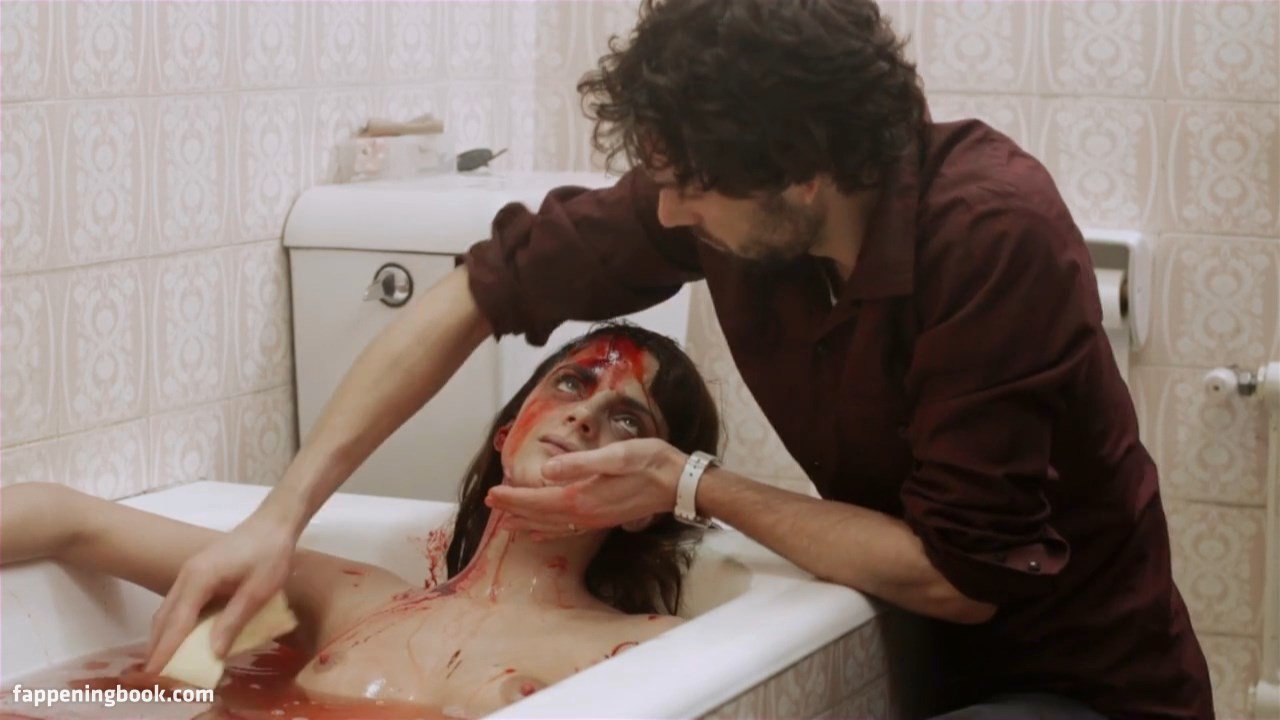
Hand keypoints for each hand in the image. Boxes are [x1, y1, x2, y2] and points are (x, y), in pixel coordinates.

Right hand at [144, 504, 298, 672]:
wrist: (273, 524)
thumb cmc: (270, 555)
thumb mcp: (258, 591)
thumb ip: (234, 621)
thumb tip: (213, 653)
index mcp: (199, 579)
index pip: (176, 622)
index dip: (165, 650)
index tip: (153, 675)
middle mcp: (186, 576)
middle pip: (164, 618)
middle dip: (157, 647)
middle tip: (155, 678)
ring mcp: (189, 573)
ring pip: (168, 610)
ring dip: (164, 637)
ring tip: (164, 664)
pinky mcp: (197, 574)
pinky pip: (178, 604)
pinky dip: (175, 624)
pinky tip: (182, 639)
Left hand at [485, 438, 685, 536]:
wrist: (679, 483)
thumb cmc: (650, 462)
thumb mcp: (616, 455)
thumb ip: (580, 463)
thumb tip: (546, 470)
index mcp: (583, 496)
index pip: (538, 499)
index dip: (513, 498)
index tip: (492, 494)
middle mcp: (585, 513)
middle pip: (540, 514)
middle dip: (514, 509)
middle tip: (489, 503)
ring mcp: (594, 519)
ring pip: (552, 525)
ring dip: (528, 521)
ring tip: (505, 521)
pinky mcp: (603, 518)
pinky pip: (567, 530)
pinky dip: (549, 531)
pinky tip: (541, 533)